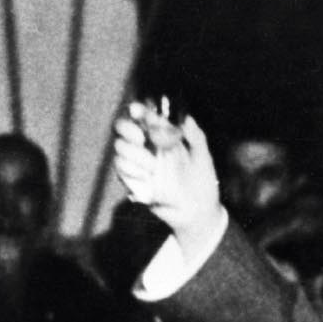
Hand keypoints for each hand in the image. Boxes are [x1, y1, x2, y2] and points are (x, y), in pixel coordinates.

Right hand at [111, 102, 221, 249]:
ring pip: (120, 147)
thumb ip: (195, 135)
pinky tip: (146, 176)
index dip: (138, 110)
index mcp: (163, 135)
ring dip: (133, 153)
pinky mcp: (132, 180)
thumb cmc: (202, 181)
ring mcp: (137, 163)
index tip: (137, 110)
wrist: (197, 210)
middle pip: (123, 127)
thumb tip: (184, 117)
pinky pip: (121, 168)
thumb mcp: (203, 156)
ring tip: (153, 166)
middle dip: (128, 128)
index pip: (144, 116)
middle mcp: (147, 146)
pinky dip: (131, 169)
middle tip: (141, 137)